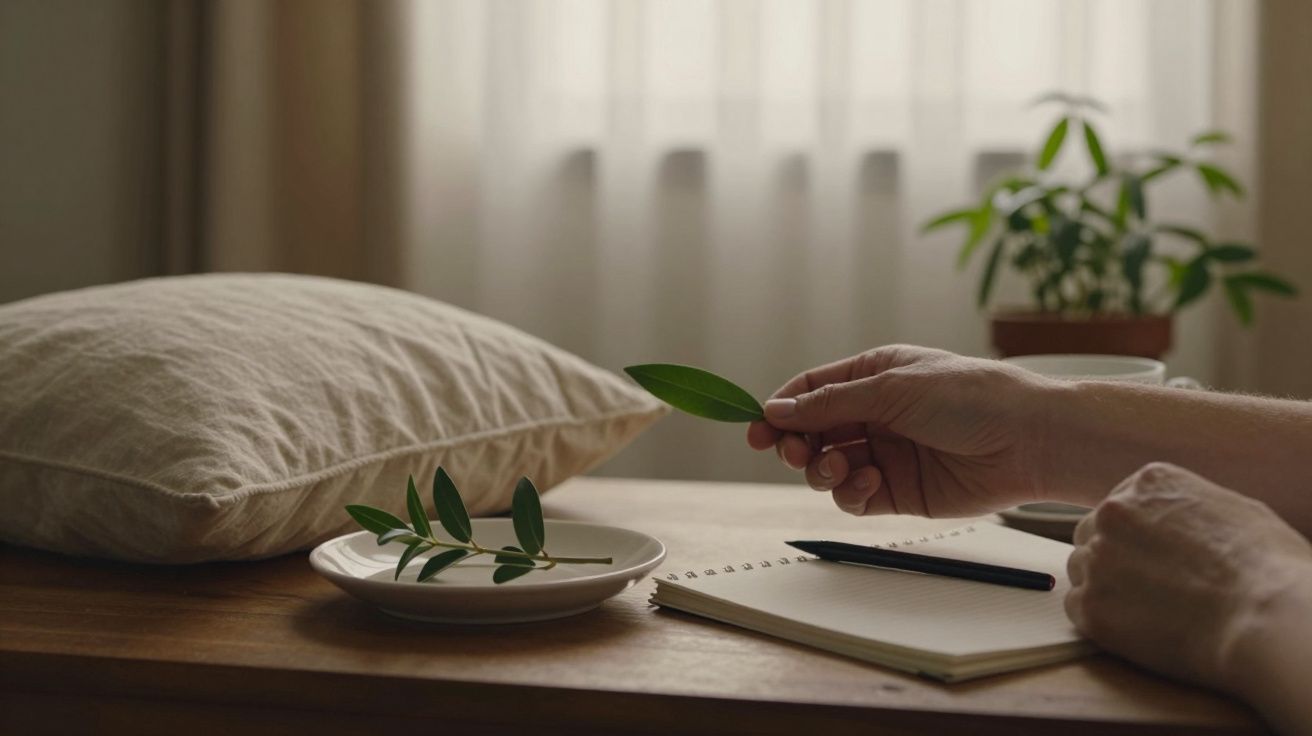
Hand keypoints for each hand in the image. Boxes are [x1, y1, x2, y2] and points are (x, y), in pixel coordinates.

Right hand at [746, 345, 1056, 516]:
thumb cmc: (969, 397)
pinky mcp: (898, 491)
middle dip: (797, 444)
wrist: (1029, 442)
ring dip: (822, 471)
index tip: (756, 430)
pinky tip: (866, 485)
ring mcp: (885, 453)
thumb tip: (775, 411)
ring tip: (839, 469)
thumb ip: (829, 403)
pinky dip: (850, 494)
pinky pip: (853, 497)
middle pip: (812, 433)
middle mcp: (875, 414)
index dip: (781, 410)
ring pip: (827, 468)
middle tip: (796, 453)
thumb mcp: (892, 388)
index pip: (811, 391)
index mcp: (873, 376)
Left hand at [1066, 462, 1311, 713]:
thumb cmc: (1268, 568)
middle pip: (1093, 533)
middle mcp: (1113, 512)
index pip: (1122, 506)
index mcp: (1149, 483)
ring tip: (1148, 609)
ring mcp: (1097, 557)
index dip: (1137, 536)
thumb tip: (1180, 519)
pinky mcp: (1091, 605)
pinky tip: (1136, 628)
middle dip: (1114, 557)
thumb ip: (1189, 508)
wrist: (1264, 617)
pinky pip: (1078, 608)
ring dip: (1104, 587)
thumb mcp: (1236, 511)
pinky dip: (1100, 619)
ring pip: (1082, 569)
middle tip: (1147, 585)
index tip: (1153, 556)